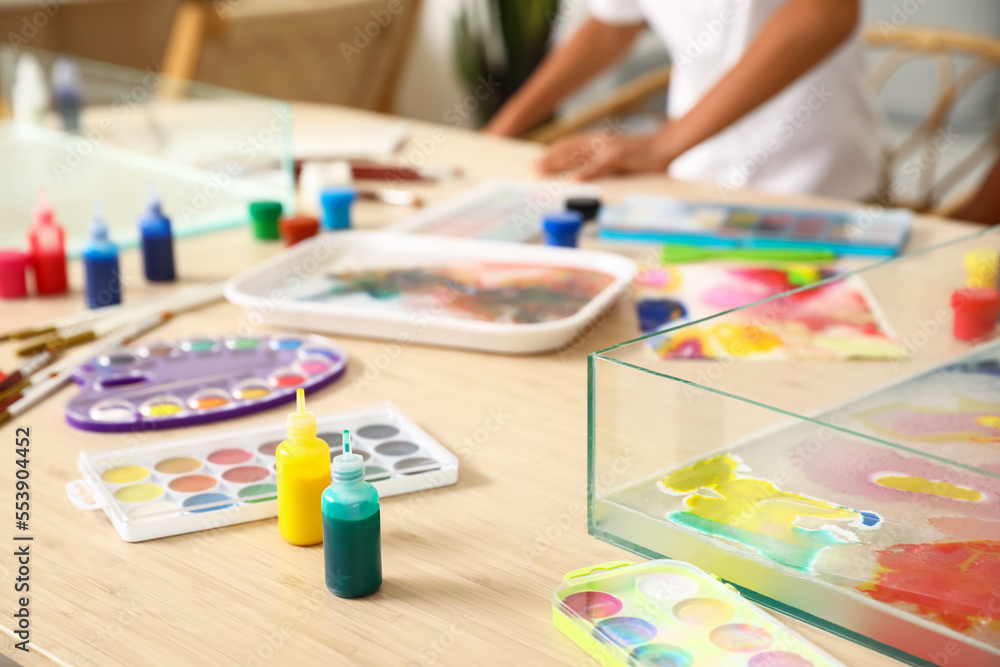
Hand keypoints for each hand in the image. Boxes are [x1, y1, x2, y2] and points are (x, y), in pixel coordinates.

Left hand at [535, 129, 675, 179]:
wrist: (667, 145)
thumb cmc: (644, 155)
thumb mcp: (618, 160)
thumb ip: (600, 166)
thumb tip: (581, 176)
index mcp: (600, 141)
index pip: (571, 145)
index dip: (554, 152)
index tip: (539, 159)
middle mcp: (601, 142)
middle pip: (569, 150)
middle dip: (549, 159)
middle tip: (532, 167)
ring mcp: (609, 148)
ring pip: (578, 156)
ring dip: (559, 164)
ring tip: (542, 170)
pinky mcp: (620, 157)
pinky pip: (600, 167)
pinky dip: (587, 172)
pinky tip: (574, 179)